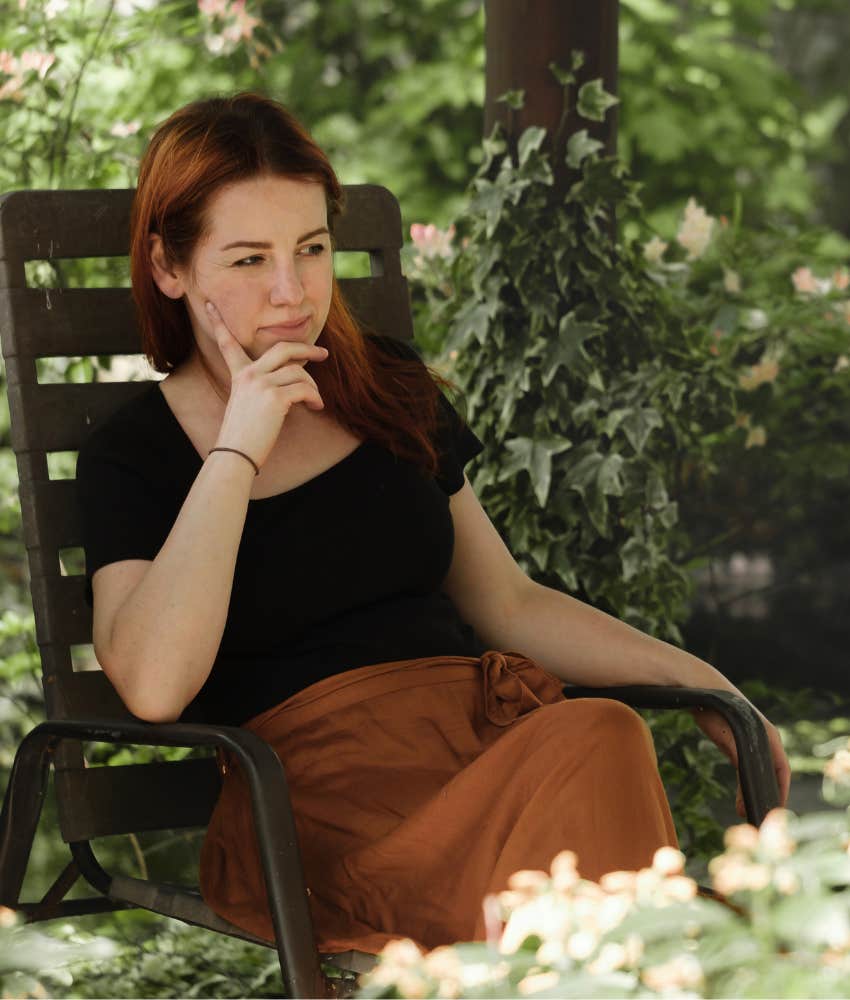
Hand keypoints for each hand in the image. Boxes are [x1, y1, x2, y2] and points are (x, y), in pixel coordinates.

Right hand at [205, 301, 327, 467]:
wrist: (236, 454)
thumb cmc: (244, 435)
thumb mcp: (246, 404)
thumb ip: (263, 387)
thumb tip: (292, 379)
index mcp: (239, 375)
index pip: (228, 343)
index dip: (218, 322)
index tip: (209, 303)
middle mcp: (249, 375)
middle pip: (284, 348)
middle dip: (307, 348)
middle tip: (323, 353)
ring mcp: (261, 384)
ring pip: (299, 372)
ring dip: (313, 386)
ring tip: (314, 401)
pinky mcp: (275, 398)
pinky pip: (305, 389)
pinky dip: (315, 398)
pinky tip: (315, 407)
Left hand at [692, 706, 790, 819]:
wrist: (702, 692)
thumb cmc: (719, 712)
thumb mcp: (731, 739)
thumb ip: (741, 761)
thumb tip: (748, 789)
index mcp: (770, 737)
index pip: (782, 770)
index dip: (781, 791)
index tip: (776, 810)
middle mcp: (764, 740)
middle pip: (771, 774)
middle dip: (767, 795)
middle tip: (760, 817)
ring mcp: (751, 741)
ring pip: (758, 772)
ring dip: (754, 791)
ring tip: (746, 811)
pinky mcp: (737, 742)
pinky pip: (746, 767)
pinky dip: (745, 782)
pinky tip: (740, 797)